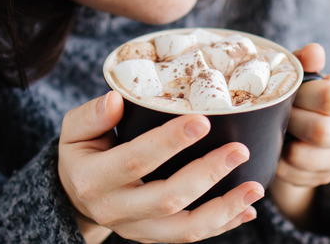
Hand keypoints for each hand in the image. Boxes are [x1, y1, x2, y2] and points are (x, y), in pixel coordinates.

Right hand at [58, 91, 264, 242]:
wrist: (74, 197)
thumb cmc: (82, 153)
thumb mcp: (73, 131)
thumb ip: (91, 116)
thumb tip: (115, 100)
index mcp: (94, 178)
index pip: (135, 159)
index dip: (169, 142)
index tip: (202, 121)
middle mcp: (115, 209)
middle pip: (166, 198)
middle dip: (207, 174)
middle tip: (239, 150)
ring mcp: (136, 229)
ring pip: (184, 229)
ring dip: (224, 209)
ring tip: (256, 188)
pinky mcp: (152, 237)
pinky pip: (190, 236)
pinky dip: (222, 224)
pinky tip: (248, 209)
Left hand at [269, 43, 329, 225]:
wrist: (299, 135)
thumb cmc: (298, 98)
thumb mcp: (300, 76)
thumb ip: (305, 61)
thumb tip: (314, 51)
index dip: (302, 96)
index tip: (290, 93)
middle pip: (320, 131)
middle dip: (291, 122)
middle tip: (277, 115)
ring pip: (303, 156)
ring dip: (283, 143)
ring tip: (278, 131)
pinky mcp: (326, 177)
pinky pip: (293, 174)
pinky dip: (278, 162)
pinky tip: (279, 149)